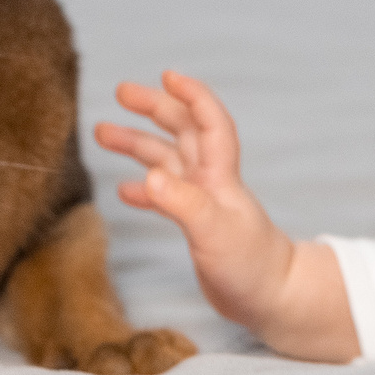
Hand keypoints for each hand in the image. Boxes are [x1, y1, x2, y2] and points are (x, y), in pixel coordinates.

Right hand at [95, 71, 354, 358]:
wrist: (271, 299)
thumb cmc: (250, 266)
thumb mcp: (214, 233)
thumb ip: (182, 203)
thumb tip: (149, 175)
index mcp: (219, 175)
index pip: (207, 122)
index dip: (191, 95)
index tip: (167, 75)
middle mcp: (210, 181)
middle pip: (182, 131)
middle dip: (153, 108)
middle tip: (121, 92)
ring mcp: (202, 202)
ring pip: (166, 160)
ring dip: (138, 144)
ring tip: (103, 133)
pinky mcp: (195, 225)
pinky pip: (165, 196)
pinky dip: (144, 189)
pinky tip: (124, 190)